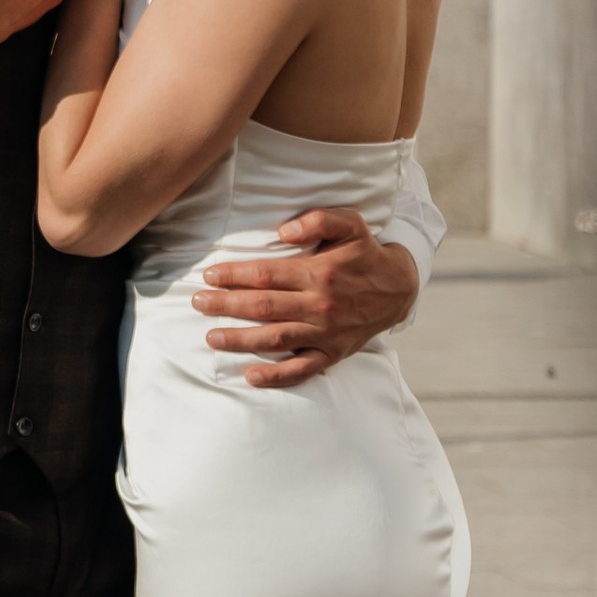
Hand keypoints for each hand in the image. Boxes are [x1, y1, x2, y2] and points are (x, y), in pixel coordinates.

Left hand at [194, 216, 420, 388]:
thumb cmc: (365, 252)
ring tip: (211, 337)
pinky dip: (276, 376)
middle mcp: (320, 305)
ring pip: (275, 339)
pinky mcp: (333, 353)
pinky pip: (302, 369)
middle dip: (225, 306)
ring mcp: (325, 332)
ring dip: (240, 340)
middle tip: (197, 304)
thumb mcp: (350, 223)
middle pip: (262, 307)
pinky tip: (251, 376)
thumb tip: (283, 232)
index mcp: (319, 272)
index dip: (233, 276)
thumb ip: (317, 220)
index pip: (265, 275)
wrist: (399, 288)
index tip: (209, 276)